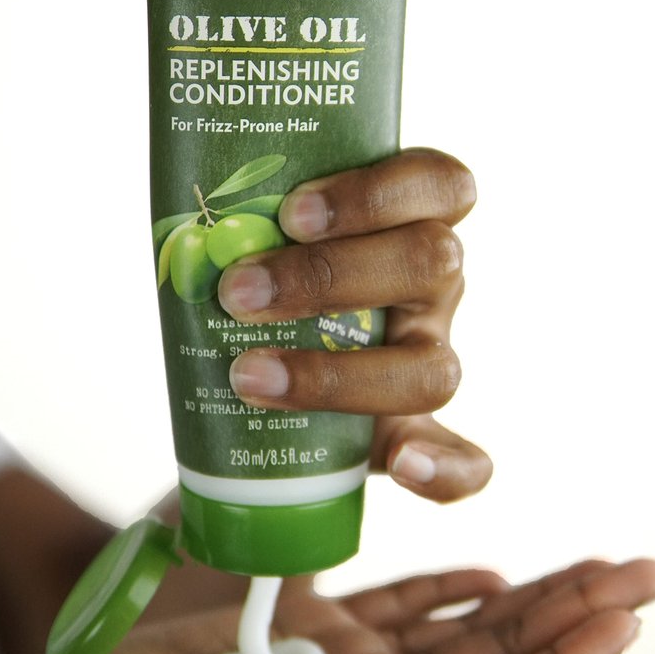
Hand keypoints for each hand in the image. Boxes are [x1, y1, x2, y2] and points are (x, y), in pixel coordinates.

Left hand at [217, 149, 490, 502]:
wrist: (279, 382)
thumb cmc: (274, 298)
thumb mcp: (270, 250)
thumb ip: (253, 232)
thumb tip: (188, 235)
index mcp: (410, 229)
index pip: (438, 184)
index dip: (376, 195)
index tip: (291, 213)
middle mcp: (432, 294)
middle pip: (430, 265)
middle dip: (330, 277)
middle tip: (239, 294)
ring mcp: (429, 365)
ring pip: (433, 370)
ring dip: (339, 375)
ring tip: (248, 375)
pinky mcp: (419, 437)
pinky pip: (466, 463)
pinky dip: (442, 468)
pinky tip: (403, 464)